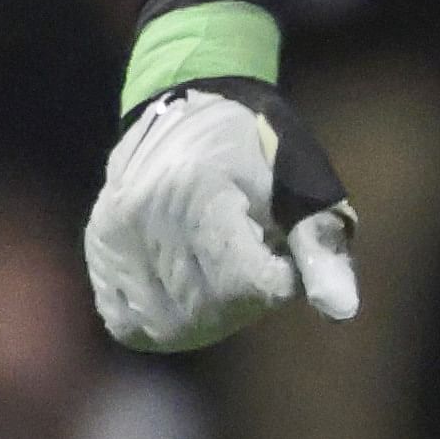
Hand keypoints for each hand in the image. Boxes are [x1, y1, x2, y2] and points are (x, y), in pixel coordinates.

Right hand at [85, 76, 360, 352]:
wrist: (184, 115)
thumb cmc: (259, 154)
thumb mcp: (303, 191)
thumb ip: (320, 250)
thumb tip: (341, 312)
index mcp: (200, 190)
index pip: (245, 284)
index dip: (277, 284)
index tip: (280, 257)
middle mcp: (145, 214)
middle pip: (207, 309)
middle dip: (245, 303)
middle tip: (253, 267)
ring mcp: (113, 236)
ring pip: (167, 324)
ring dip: (207, 318)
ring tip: (221, 280)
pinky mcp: (98, 252)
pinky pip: (128, 321)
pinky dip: (162, 323)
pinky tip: (184, 299)